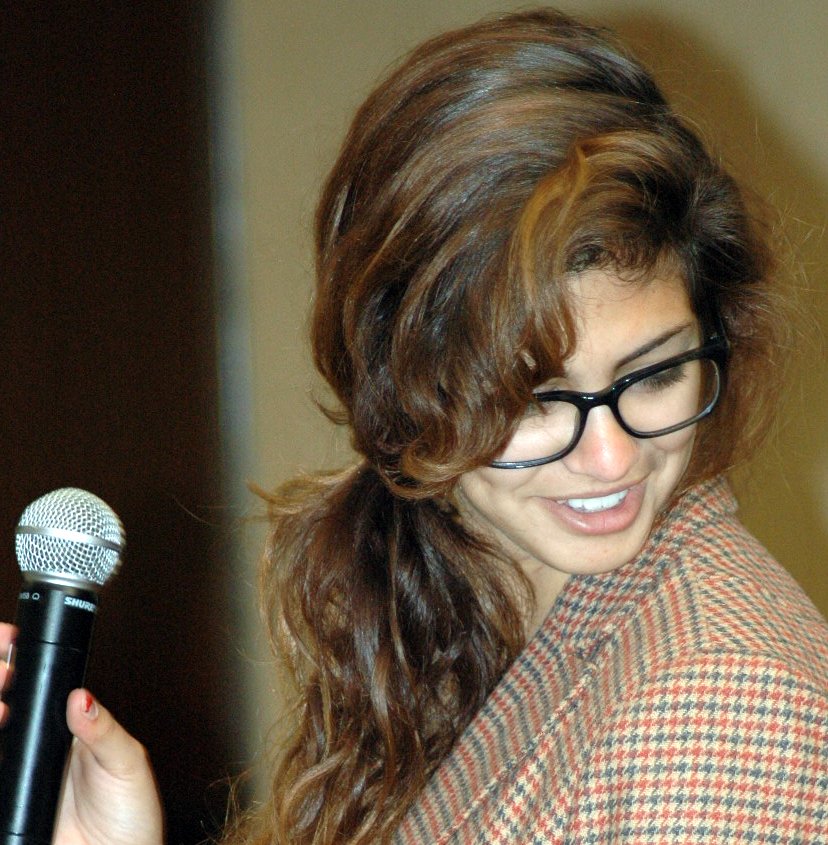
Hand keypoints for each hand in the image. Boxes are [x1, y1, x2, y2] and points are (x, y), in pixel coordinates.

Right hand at [0, 623, 164, 844]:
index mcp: (69, 730)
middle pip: (5, 705)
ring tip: (2, 706)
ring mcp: (19, 778)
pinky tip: (0, 738)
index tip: (11, 640)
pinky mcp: (9, 806)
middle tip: (4, 670)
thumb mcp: (126, 764)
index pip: (38, 688)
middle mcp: (38, 750)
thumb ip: (103, 731)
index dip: (20, 663)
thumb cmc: (132, 818)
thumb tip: (82, 698)